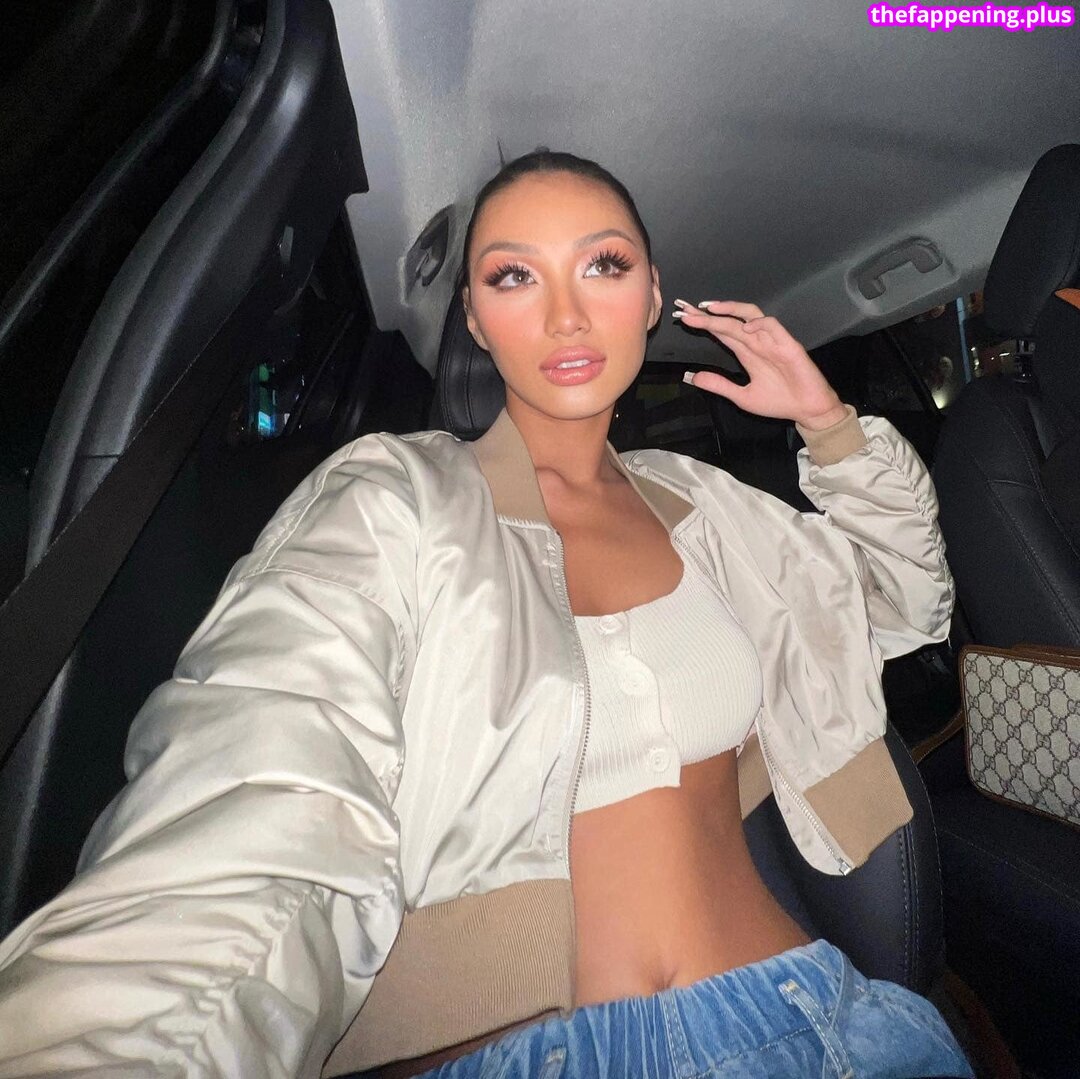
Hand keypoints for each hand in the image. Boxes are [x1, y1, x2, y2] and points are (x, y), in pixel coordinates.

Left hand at [673, 299, 845, 429]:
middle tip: (686, 310)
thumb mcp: (742, 397)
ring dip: (730, 310)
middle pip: (729, 321)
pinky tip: (745, 327)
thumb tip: (693, 377)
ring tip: (710, 309)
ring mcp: (772, 341)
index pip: (721, 332)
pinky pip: (773, 326)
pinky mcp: (788, 345)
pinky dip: (759, 324)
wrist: (807, 410)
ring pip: (750, 315)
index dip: (703, 324)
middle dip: (707, 315)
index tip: (683, 318)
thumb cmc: (779, 401)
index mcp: (746, 352)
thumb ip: (719, 385)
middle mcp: (757, 342)